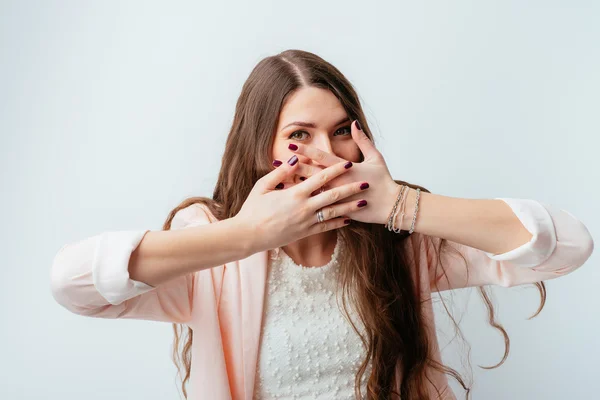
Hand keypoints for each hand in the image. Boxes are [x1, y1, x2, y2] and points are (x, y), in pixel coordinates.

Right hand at [235, 155, 370, 253]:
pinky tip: (348, 219)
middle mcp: (304, 208)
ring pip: (334, 213)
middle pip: (333, 195)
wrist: (249, 235)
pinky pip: (326, 227)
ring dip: (350, 206)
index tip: (349, 163)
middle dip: (351, 188)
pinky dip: (338, 223)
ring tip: (364, 201)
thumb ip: (281, 173)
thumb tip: (295, 159)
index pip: (321, 178)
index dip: (336, 170)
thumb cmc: (252, 209)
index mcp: (295, 194)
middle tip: (366, 183)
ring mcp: (306, 222)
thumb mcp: (263, 186)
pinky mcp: (305, 233)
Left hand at [288, 120, 399, 224]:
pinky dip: (304, 205)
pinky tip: (291, 204)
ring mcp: (338, 198)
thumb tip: (354, 123)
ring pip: (311, 192)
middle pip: (311, 174)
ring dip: (294, 187)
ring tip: (277, 183)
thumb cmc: (384, 181)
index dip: (305, 150)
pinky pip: (318, 208)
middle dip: (293, 167)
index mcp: (346, 168)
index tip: (290, 144)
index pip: (321, 157)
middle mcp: (339, 182)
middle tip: (275, 162)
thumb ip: (363, 140)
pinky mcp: (339, 211)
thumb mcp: (376, 158)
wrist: (392, 206)